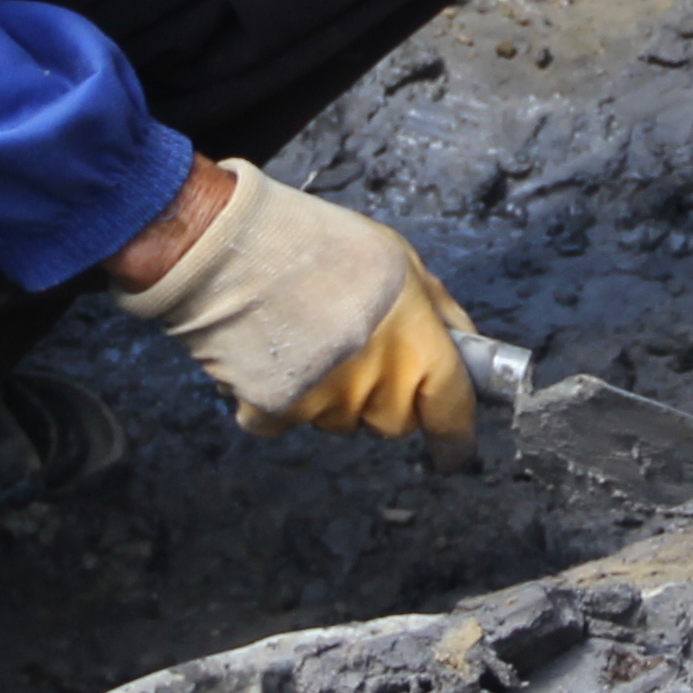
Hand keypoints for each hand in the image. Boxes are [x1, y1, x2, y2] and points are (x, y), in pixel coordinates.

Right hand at [110, 159, 481, 441]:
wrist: (232, 246)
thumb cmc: (317, 242)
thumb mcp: (399, 258)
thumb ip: (436, 309)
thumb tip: (460, 342)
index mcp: (416, 344)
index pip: (452, 410)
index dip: (456, 437)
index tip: (455, 449)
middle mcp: (375, 383)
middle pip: (394, 423)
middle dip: (386, 398)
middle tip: (362, 351)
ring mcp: (325, 403)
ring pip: (343, 421)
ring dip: (335, 395)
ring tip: (310, 337)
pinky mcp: (276, 412)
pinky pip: (290, 421)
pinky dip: (283, 397)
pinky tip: (275, 352)